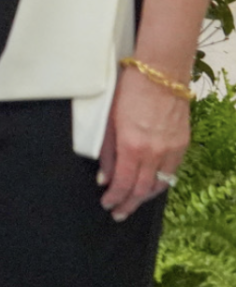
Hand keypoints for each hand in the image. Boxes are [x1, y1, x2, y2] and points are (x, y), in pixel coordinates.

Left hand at [99, 65, 190, 220]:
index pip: (123, 183)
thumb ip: (106, 151)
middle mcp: (155, 153)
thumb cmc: (128, 91)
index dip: (115, 197)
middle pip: (142, 189)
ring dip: (144, 197)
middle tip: (118, 213)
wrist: (160, 74)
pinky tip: (150, 186)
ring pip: (160, 185)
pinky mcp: (183, 144)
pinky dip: (160, 183)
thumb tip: (104, 178)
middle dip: (129, 204)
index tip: (107, 204)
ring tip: (132, 203)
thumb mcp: (108, 120)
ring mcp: (172, 150)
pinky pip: (172, 172)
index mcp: (132, 146)